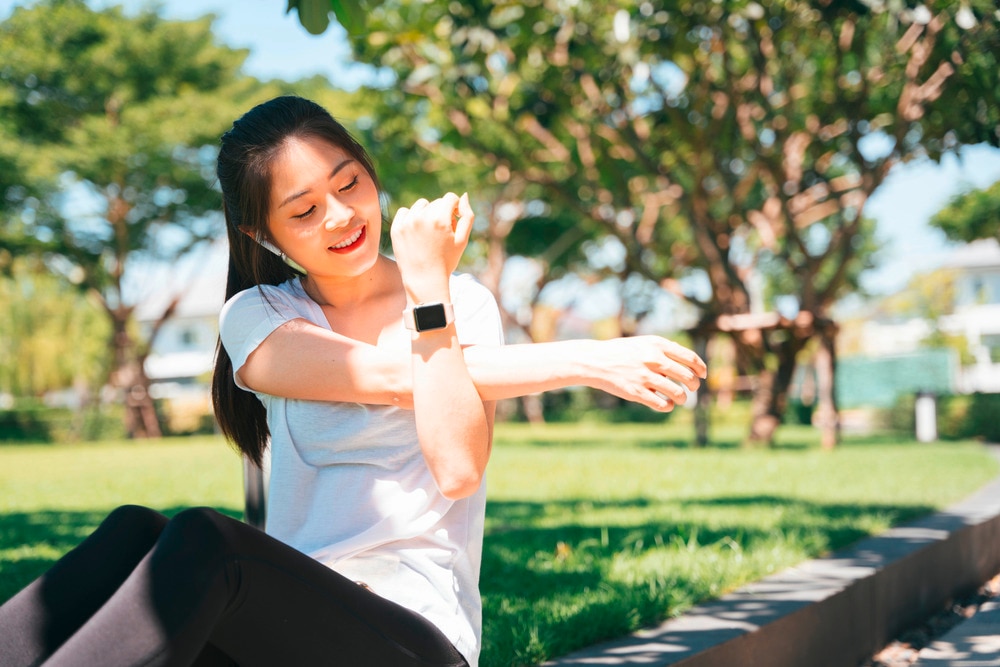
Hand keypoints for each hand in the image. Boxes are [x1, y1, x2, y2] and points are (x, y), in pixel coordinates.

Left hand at [390, 192, 473, 302]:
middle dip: (442, 213)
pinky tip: (416, 231)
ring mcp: (407, 222)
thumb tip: (464, 196)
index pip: (451, 198)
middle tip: (442, 233)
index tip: (454, 220)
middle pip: (436, 202)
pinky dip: (411, 217)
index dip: (455, 207)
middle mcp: (422, 217)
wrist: (424, 280)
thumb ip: (467, 216)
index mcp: (440, 219)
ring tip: (429, 232)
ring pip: (421, 205)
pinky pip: (405, 211)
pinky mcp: (396, 228)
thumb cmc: (446, 261)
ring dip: (427, 213)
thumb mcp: (462, 240)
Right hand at [586, 336, 706, 410]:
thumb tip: (688, 359)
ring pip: (678, 392)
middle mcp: (654, 359)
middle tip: (692, 388)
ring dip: (683, 398)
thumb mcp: (643, 343)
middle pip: (687, 376)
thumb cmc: (621, 352)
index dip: (701, 368)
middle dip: (694, 385)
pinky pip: (663, 404)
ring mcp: (645, 377)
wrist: (595, 361)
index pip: (690, 358)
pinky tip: (666, 403)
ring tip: (680, 399)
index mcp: (657, 345)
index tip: (703, 375)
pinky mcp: (637, 392)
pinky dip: (669, 406)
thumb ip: (665, 349)